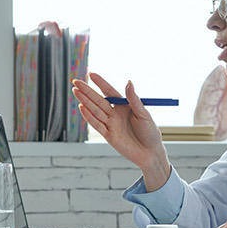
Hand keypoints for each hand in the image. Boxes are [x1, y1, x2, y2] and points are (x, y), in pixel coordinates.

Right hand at [72, 74, 170, 188]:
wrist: (150, 153)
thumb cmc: (150, 132)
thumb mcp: (144, 114)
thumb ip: (134, 99)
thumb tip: (128, 83)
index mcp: (125, 106)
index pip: (110, 92)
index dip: (100, 83)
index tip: (91, 74)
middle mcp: (115, 113)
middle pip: (99, 100)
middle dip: (87, 91)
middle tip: (76, 82)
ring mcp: (110, 124)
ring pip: (95, 110)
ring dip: (85, 101)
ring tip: (75, 91)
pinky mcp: (108, 135)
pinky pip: (97, 125)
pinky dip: (89, 117)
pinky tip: (81, 108)